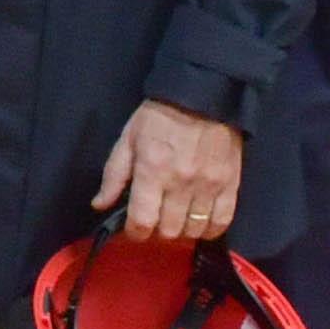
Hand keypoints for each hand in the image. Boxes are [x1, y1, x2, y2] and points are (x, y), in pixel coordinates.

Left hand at [93, 102, 245, 247]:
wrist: (204, 95)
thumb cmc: (160, 117)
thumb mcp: (128, 140)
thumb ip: (113, 176)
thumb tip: (99, 205)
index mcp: (152, 172)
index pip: (142, 221)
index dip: (135, 233)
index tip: (134, 229)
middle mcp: (180, 184)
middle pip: (169, 231)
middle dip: (157, 232)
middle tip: (156, 220)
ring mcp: (208, 186)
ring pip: (194, 230)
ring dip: (182, 231)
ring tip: (177, 220)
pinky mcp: (230, 184)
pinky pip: (222, 221)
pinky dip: (210, 229)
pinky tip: (201, 223)